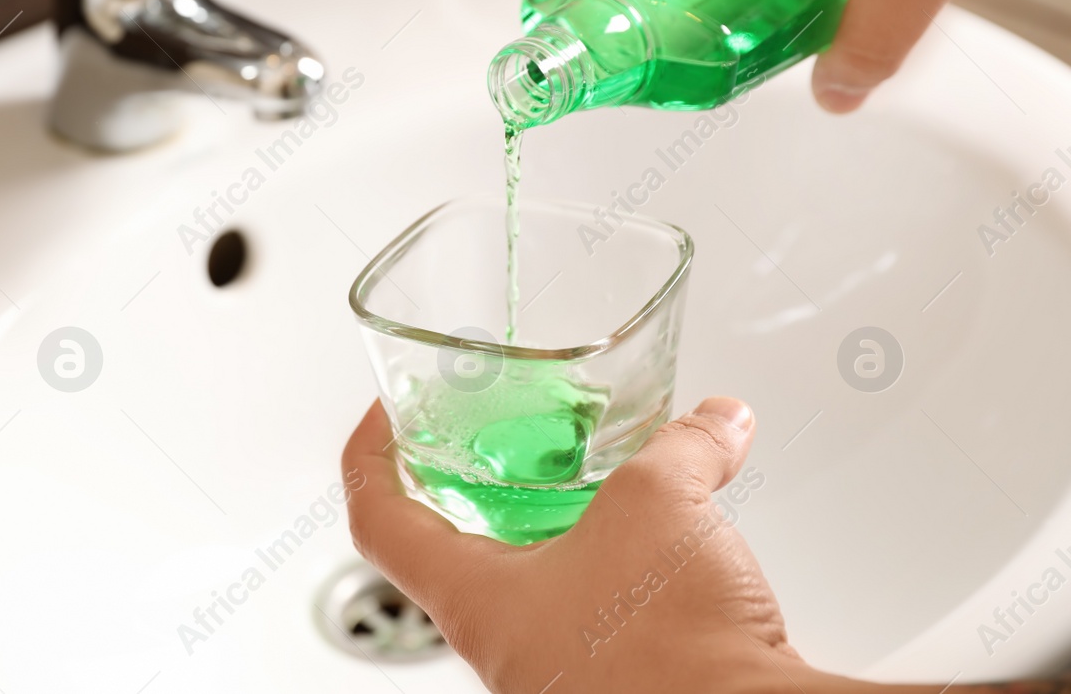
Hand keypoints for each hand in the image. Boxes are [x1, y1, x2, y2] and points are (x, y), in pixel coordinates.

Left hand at [343, 396, 813, 692]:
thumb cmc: (670, 646)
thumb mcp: (661, 500)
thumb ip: (682, 445)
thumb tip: (713, 422)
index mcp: (474, 598)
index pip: (378, 519)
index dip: (370, 456)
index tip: (386, 415)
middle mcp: (503, 641)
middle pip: (456, 547)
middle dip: (481, 484)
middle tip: (498, 437)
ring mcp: (555, 667)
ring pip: (533, 578)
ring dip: (560, 522)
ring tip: (598, 474)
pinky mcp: (614, 679)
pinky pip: (595, 607)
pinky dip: (618, 560)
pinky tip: (668, 533)